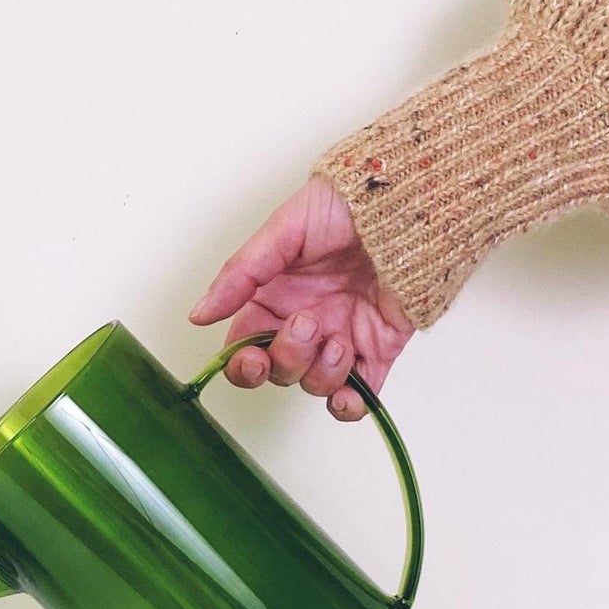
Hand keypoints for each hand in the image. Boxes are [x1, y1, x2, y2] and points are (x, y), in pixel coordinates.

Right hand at [189, 176, 413, 419]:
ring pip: (315, 384)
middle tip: (306, 323)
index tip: (251, 356)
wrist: (408, 204)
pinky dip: (351, 405)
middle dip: (287, 357)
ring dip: (320, 372)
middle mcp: (306, 321)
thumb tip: (199, 315)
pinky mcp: (379, 349)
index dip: (244, 361)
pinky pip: (361, 395)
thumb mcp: (283, 231)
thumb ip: (240, 275)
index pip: (246, 345)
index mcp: (276, 296)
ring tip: (338, 340)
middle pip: (279, 370)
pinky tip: (348, 394)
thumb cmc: (347, 205)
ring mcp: (342, 337)